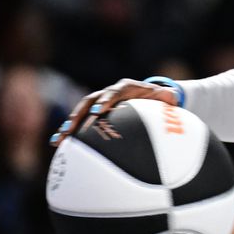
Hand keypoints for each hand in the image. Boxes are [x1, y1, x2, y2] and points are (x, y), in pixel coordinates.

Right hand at [50, 78, 180, 145]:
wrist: (149, 95)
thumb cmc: (159, 99)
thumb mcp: (166, 97)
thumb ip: (169, 97)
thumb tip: (174, 97)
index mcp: (126, 88)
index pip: (114, 92)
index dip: (105, 101)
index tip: (99, 111)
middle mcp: (109, 93)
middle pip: (90, 101)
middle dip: (79, 114)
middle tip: (71, 127)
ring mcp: (99, 102)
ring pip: (80, 112)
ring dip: (69, 125)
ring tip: (60, 139)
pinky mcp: (95, 114)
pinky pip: (80, 122)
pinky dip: (70, 132)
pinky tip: (59, 145)